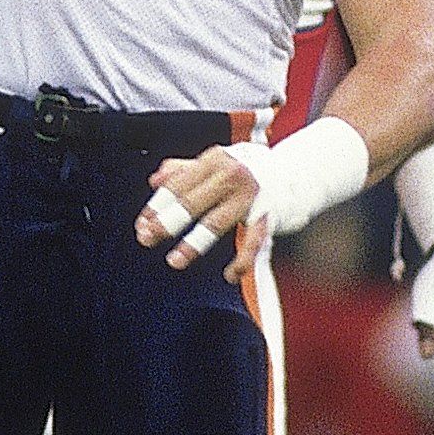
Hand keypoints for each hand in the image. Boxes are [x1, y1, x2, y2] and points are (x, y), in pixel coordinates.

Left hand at [139, 146, 261, 272]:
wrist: (291, 174)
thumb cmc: (245, 169)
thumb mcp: (214, 162)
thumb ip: (183, 169)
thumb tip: (155, 181)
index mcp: (215, 160)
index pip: (178, 184)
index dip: (157, 205)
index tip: (142, 223)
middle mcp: (232, 175)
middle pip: (191, 202)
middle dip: (166, 223)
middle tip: (147, 238)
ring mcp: (250, 197)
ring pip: (216, 223)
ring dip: (193, 244)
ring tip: (174, 260)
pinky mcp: (267, 217)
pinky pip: (253, 242)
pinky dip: (242, 261)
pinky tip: (231, 275)